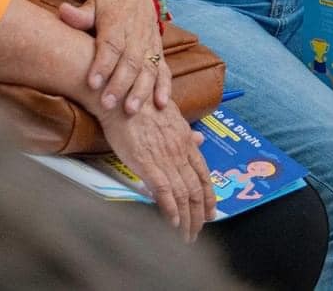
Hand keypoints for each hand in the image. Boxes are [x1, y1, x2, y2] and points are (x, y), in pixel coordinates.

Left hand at [55, 0, 171, 115]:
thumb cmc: (108, 5)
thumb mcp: (94, 5)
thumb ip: (80, 15)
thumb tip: (62, 11)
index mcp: (117, 23)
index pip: (111, 44)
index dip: (103, 64)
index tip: (92, 83)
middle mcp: (136, 35)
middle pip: (130, 61)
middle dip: (120, 84)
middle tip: (106, 104)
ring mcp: (150, 44)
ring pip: (148, 69)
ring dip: (141, 91)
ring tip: (130, 110)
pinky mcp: (159, 52)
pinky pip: (164, 70)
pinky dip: (164, 87)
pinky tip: (161, 104)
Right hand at [99, 103, 216, 239]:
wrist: (120, 96)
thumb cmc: (140, 104)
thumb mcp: (170, 114)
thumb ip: (184, 132)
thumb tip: (199, 140)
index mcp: (185, 141)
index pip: (203, 174)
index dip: (209, 196)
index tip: (211, 212)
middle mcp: (179, 151)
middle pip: (196, 189)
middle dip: (199, 215)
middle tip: (198, 231)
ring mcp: (165, 158)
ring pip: (183, 194)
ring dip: (187, 219)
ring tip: (186, 236)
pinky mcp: (147, 164)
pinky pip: (163, 191)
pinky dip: (170, 209)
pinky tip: (173, 223)